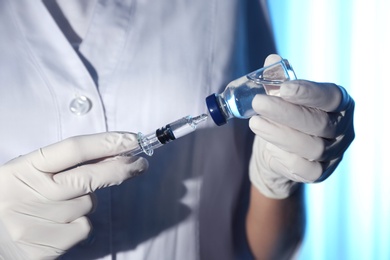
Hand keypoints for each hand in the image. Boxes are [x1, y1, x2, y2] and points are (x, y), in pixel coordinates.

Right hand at [0, 132, 147, 258]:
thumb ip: (60, 166)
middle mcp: (31, 194)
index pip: (74, 149)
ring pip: (89, 204)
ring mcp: (39, 223)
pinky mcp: (46, 248)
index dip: (107, 142)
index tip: (132, 139)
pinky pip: (82, 228)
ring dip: (86, 201)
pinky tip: (57, 225)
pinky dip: (78, 224)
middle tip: (140, 164)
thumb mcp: (25, 174)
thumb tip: (109, 155)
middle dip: (121, 168)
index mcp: (23, 169)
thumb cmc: (9, 200)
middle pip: (90, 177)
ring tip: (59, 206)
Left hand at [249, 55, 354, 198]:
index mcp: (339, 104)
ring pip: (312, 147)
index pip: (330, 97)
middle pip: (319, 123)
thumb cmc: (285, 116)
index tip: (284, 88)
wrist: (281, 150)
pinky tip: (269, 147)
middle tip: (258, 102)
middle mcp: (343, 129)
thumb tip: (271, 61)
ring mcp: (334, 154)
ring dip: (279, 134)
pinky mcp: (320, 173)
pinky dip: (284, 157)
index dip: (308, 92)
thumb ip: (278, 80)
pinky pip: (305, 168)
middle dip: (285, 112)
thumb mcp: (282, 97)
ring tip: (255, 122)